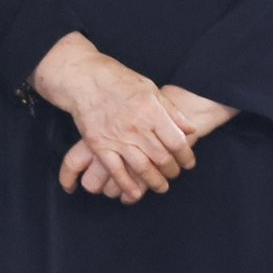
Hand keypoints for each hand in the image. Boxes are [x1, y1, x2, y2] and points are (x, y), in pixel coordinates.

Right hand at [62, 84, 235, 200]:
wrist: (83, 78)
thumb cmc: (117, 80)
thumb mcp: (150, 88)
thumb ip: (171, 111)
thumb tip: (190, 129)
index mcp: (151, 112)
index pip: (177, 142)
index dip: (186, 156)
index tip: (188, 162)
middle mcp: (136, 127)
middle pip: (162, 158)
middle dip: (172, 170)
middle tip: (174, 173)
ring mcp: (117, 138)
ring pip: (142, 168)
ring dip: (155, 181)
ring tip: (161, 186)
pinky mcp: (99, 144)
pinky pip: (115, 170)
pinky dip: (126, 185)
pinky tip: (135, 193)